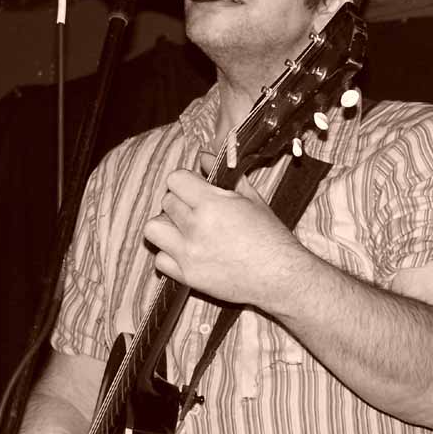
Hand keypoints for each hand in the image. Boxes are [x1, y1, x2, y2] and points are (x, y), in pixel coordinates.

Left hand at [143, 163, 310, 306]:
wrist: (279, 276)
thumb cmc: (270, 237)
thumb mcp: (252, 199)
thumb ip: (225, 176)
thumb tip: (204, 157)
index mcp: (212, 204)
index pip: (175, 180)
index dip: (185, 181)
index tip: (195, 187)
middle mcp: (195, 228)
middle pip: (166, 202)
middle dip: (180, 202)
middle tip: (196, 209)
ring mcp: (188, 254)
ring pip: (153, 228)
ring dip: (167, 226)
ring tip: (185, 230)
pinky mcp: (187, 276)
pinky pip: (160, 259)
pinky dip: (170, 255)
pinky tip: (188, 252)